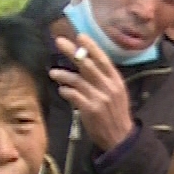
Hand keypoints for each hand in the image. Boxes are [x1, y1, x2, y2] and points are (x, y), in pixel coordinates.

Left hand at [51, 34, 135, 149]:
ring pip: (77, 80)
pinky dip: (65, 91)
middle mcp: (109, 87)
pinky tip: (62, 90)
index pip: (103, 59)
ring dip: (63, 75)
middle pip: (88, 64)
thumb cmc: (115, 114)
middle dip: (72, 51)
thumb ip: (103, 80)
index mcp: (116, 81)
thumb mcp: (116, 94)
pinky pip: (73, 95)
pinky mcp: (90, 109)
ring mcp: (99, 98)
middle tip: (59, 41)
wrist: (120, 137)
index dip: (91, 47)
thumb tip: (84, 67)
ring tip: (53, 73)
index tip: (80, 36)